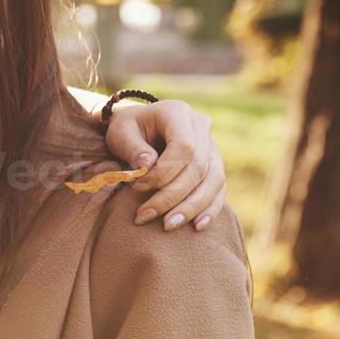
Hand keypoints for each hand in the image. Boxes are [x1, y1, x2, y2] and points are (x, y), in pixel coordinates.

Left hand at [103, 98, 225, 231]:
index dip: (164, 172)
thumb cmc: (126, 131)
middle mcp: (201, 127)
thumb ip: (132, 147)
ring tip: (168, 225)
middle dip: (172, 196)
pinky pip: (219, 189)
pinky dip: (210, 208)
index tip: (137, 187)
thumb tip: (147, 165)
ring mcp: (211, 147)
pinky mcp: (214, 165)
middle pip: (199, 168)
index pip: (184, 147)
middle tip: (145, 215)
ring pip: (213, 180)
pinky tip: (197, 225)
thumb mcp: (120, 133)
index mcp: (178, 112)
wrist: (137, 129)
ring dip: (191, 207)